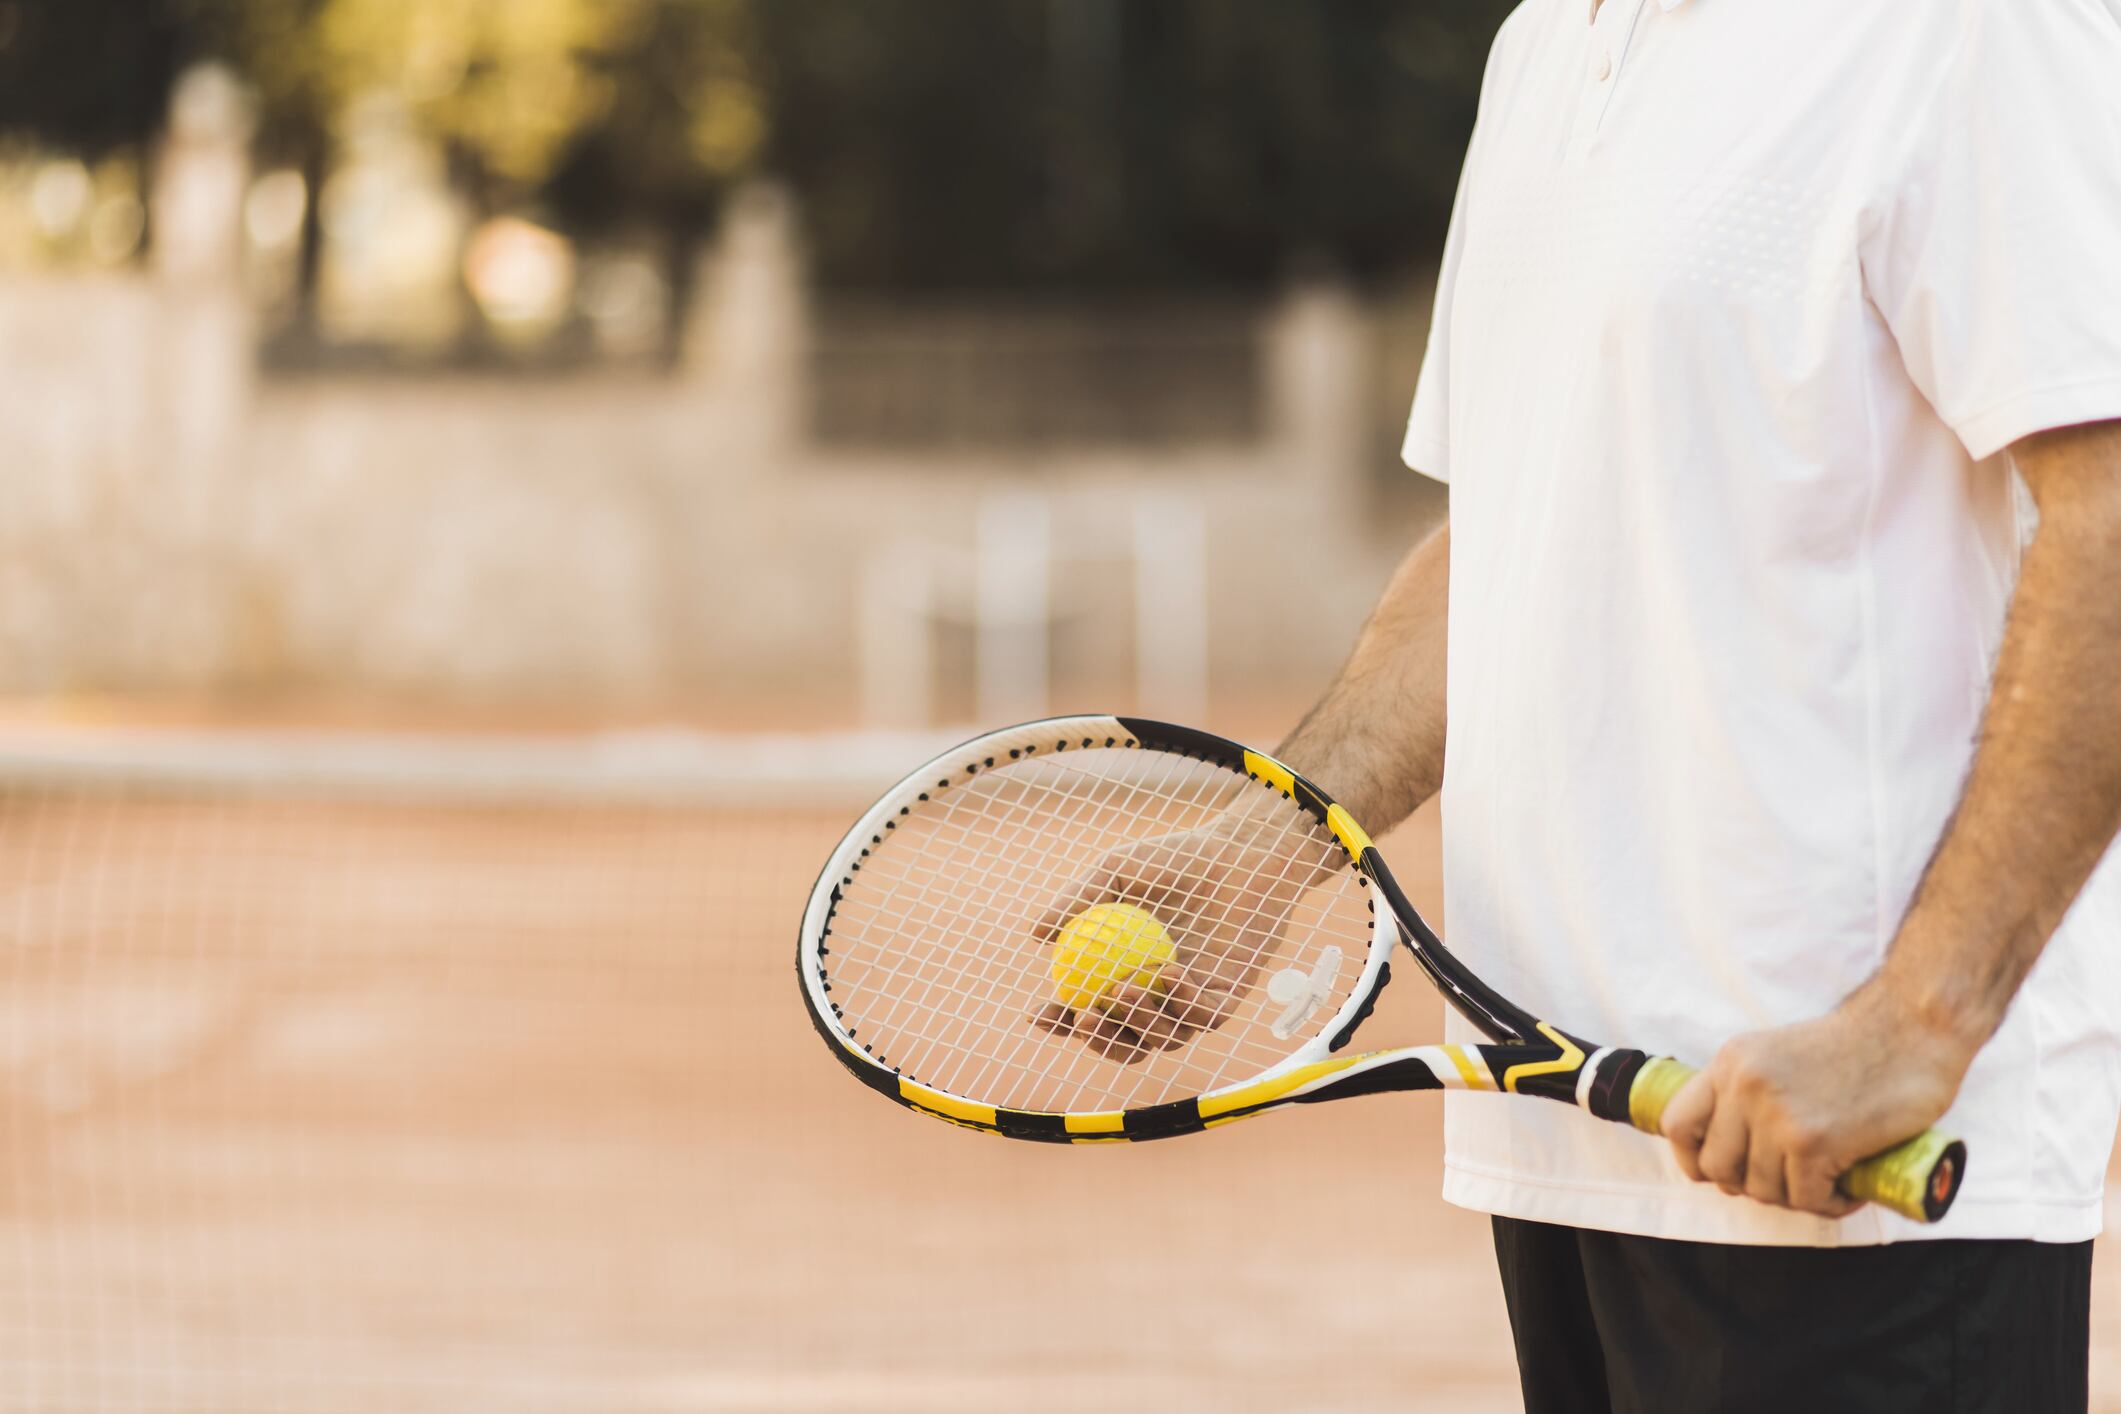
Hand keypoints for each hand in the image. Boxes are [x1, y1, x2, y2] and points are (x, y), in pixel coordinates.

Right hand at [1029, 812, 1338, 1063]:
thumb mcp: (1115, 871)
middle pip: (1123, 1043)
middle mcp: (1157, 998)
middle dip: (1099, 1042)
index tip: (1040, 1012)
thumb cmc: (1175, 859)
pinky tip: (1169, 973)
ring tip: (1123, 988)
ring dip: (1139, 1023)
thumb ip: (1078, 901)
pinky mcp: (1227, 999)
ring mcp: (1192, 1002)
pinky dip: (1184, 1002)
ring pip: (1163, 1038)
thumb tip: (1036, 934)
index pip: (1088, 1012)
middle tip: (1083, 1017)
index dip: (1062, 1021)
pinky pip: (1203, 1017)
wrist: (1239, 852)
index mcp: (1124, 975)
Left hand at [1661, 986, 1974, 1217]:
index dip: (1693, 1158)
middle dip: (1751, 1185)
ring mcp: (1776, 1115)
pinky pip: (1806, 1199)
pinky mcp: (1815, 1142)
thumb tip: (1730, 1147)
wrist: (1912, 1027)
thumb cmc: (1855, 1046)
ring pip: (1762, 1189)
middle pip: (1717, 1168)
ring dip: (1796, 1196)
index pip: (1676, 1123)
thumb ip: (1747, 1089)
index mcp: (1730, 1063)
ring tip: (1827, 1181)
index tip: (1722, 1171)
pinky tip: (1848, 1190)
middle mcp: (1743, 1087)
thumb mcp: (1777, 1053)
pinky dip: (1829, 1204)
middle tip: (1789, 1180)